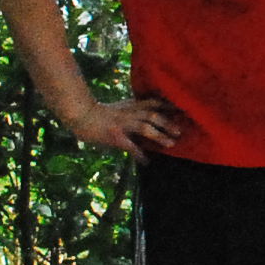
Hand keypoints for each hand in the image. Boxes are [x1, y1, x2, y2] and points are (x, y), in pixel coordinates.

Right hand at [57, 94, 183, 153]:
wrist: (81, 114)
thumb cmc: (100, 113)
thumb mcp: (121, 107)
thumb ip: (134, 110)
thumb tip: (151, 116)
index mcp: (131, 105)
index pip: (154, 103)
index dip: (169, 106)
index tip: (183, 111)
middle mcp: (129, 113)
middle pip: (153, 115)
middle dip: (168, 123)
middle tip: (180, 131)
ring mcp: (122, 124)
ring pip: (145, 127)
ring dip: (159, 135)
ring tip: (171, 144)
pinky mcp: (115, 135)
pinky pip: (130, 145)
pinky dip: (139, 153)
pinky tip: (146, 161)